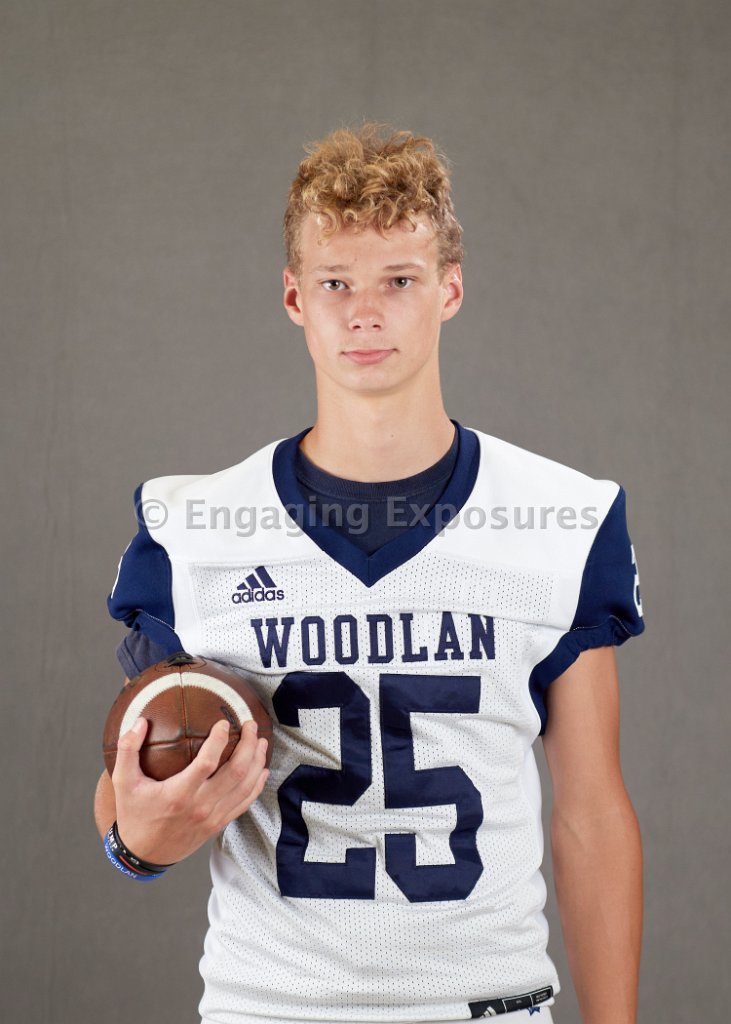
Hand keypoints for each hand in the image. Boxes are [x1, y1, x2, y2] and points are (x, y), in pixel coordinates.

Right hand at [111, 717, 268, 864]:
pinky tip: (262, 770)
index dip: (219, 740)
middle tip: (251, 725)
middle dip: (249, 745)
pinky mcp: (219, 824)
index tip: (224, 723)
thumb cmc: (134, 815)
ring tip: (261, 741)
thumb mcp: (124, 783)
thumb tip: (140, 722)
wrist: (144, 854)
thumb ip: (128, 750)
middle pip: (236, 772)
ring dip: (257, 762)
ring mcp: (213, 817)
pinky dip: (257, 785)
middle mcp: (200, 806)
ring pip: (245, 787)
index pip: (207, 763)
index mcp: (179, 794)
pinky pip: (245, 803)